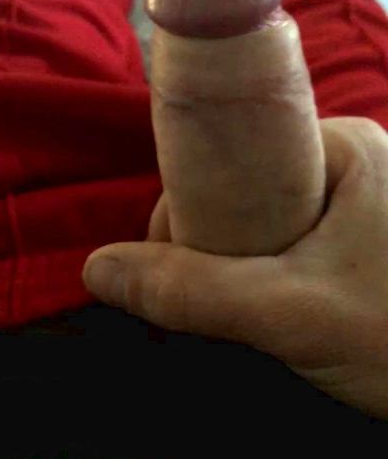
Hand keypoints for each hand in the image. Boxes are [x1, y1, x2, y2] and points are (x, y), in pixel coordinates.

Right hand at [83, 0, 387, 419]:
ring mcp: (363, 200)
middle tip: (214, 304)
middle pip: (243, 187)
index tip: (174, 267)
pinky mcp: (366, 237)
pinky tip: (272, 310)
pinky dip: (269, 273)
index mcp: (340, 145)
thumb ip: (194, 292)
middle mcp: (352, 159)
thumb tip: (96, 268)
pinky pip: (293, 241)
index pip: (228, 156)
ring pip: (266, 220)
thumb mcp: (290, 313)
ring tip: (244, 314)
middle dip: (212, 244)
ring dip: (239, 264)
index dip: (185, 209)